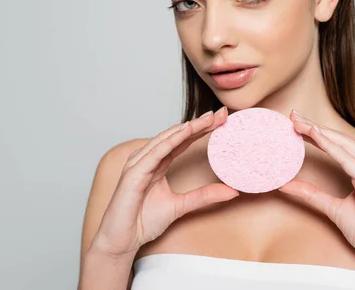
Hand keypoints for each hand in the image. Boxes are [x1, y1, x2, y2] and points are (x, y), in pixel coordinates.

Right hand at [89, 107, 238, 258]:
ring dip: (188, 128)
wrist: (122, 241)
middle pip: (177, 135)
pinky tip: (185, 132)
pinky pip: (154, 153)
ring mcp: (139, 164)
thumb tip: (233, 191)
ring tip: (208, 119)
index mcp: (158, 163)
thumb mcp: (181, 206)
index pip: (183, 141)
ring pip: (166, 139)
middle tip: (221, 113)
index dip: (202, 130)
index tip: (222, 120)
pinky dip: (170, 141)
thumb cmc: (143, 222)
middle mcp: (148, 159)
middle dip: (199, 123)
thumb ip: (204, 196)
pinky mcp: (133, 174)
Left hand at [278, 110, 354, 270]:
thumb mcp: (332, 209)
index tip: (297, 122)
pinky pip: (350, 162)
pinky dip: (333, 149)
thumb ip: (312, 195)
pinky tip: (317, 139)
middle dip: (316, 126)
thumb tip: (286, 185)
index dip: (318, 131)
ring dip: (322, 133)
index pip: (339, 144)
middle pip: (341, 139)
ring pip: (345, 145)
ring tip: (300, 124)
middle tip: (293, 115)